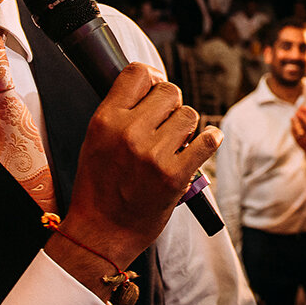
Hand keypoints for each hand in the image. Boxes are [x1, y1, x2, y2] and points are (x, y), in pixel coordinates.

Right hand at [56, 64, 220, 281]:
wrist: (101, 232)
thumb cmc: (99, 187)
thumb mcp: (94, 140)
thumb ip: (119, 111)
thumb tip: (152, 84)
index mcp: (105, 120)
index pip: (137, 72)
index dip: (152, 77)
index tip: (155, 89)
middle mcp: (129, 132)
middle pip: (170, 91)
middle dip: (171, 106)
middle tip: (165, 126)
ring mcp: (153, 154)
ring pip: (190, 115)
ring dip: (187, 128)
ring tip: (175, 145)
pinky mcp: (175, 175)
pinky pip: (208, 140)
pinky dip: (211, 139)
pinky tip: (205, 142)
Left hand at [291, 105, 305, 153]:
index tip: (305, 108)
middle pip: (304, 125)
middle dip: (301, 116)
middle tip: (298, 109)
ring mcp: (303, 140)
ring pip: (298, 129)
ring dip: (296, 121)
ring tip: (294, 114)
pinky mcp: (298, 142)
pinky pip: (294, 133)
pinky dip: (293, 126)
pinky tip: (292, 121)